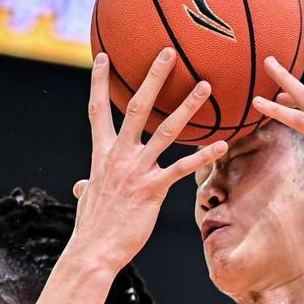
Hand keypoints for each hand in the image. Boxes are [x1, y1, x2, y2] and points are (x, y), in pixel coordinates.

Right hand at [71, 48, 227, 269]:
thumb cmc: (92, 227)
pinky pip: (181, 168)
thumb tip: (82, 186)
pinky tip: (220, 145)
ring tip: (205, 87)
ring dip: (187, 107)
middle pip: (137, 108)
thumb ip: (88, 185)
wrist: (94, 250)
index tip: (104, 57)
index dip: (101, 82)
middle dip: (153, 78)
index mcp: (102, 155)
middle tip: (168, 52)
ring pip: (165, 131)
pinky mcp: (152, 190)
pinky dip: (202, 156)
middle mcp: (119, 156)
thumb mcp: (88, 199)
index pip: (98, 110)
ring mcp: (136, 171)